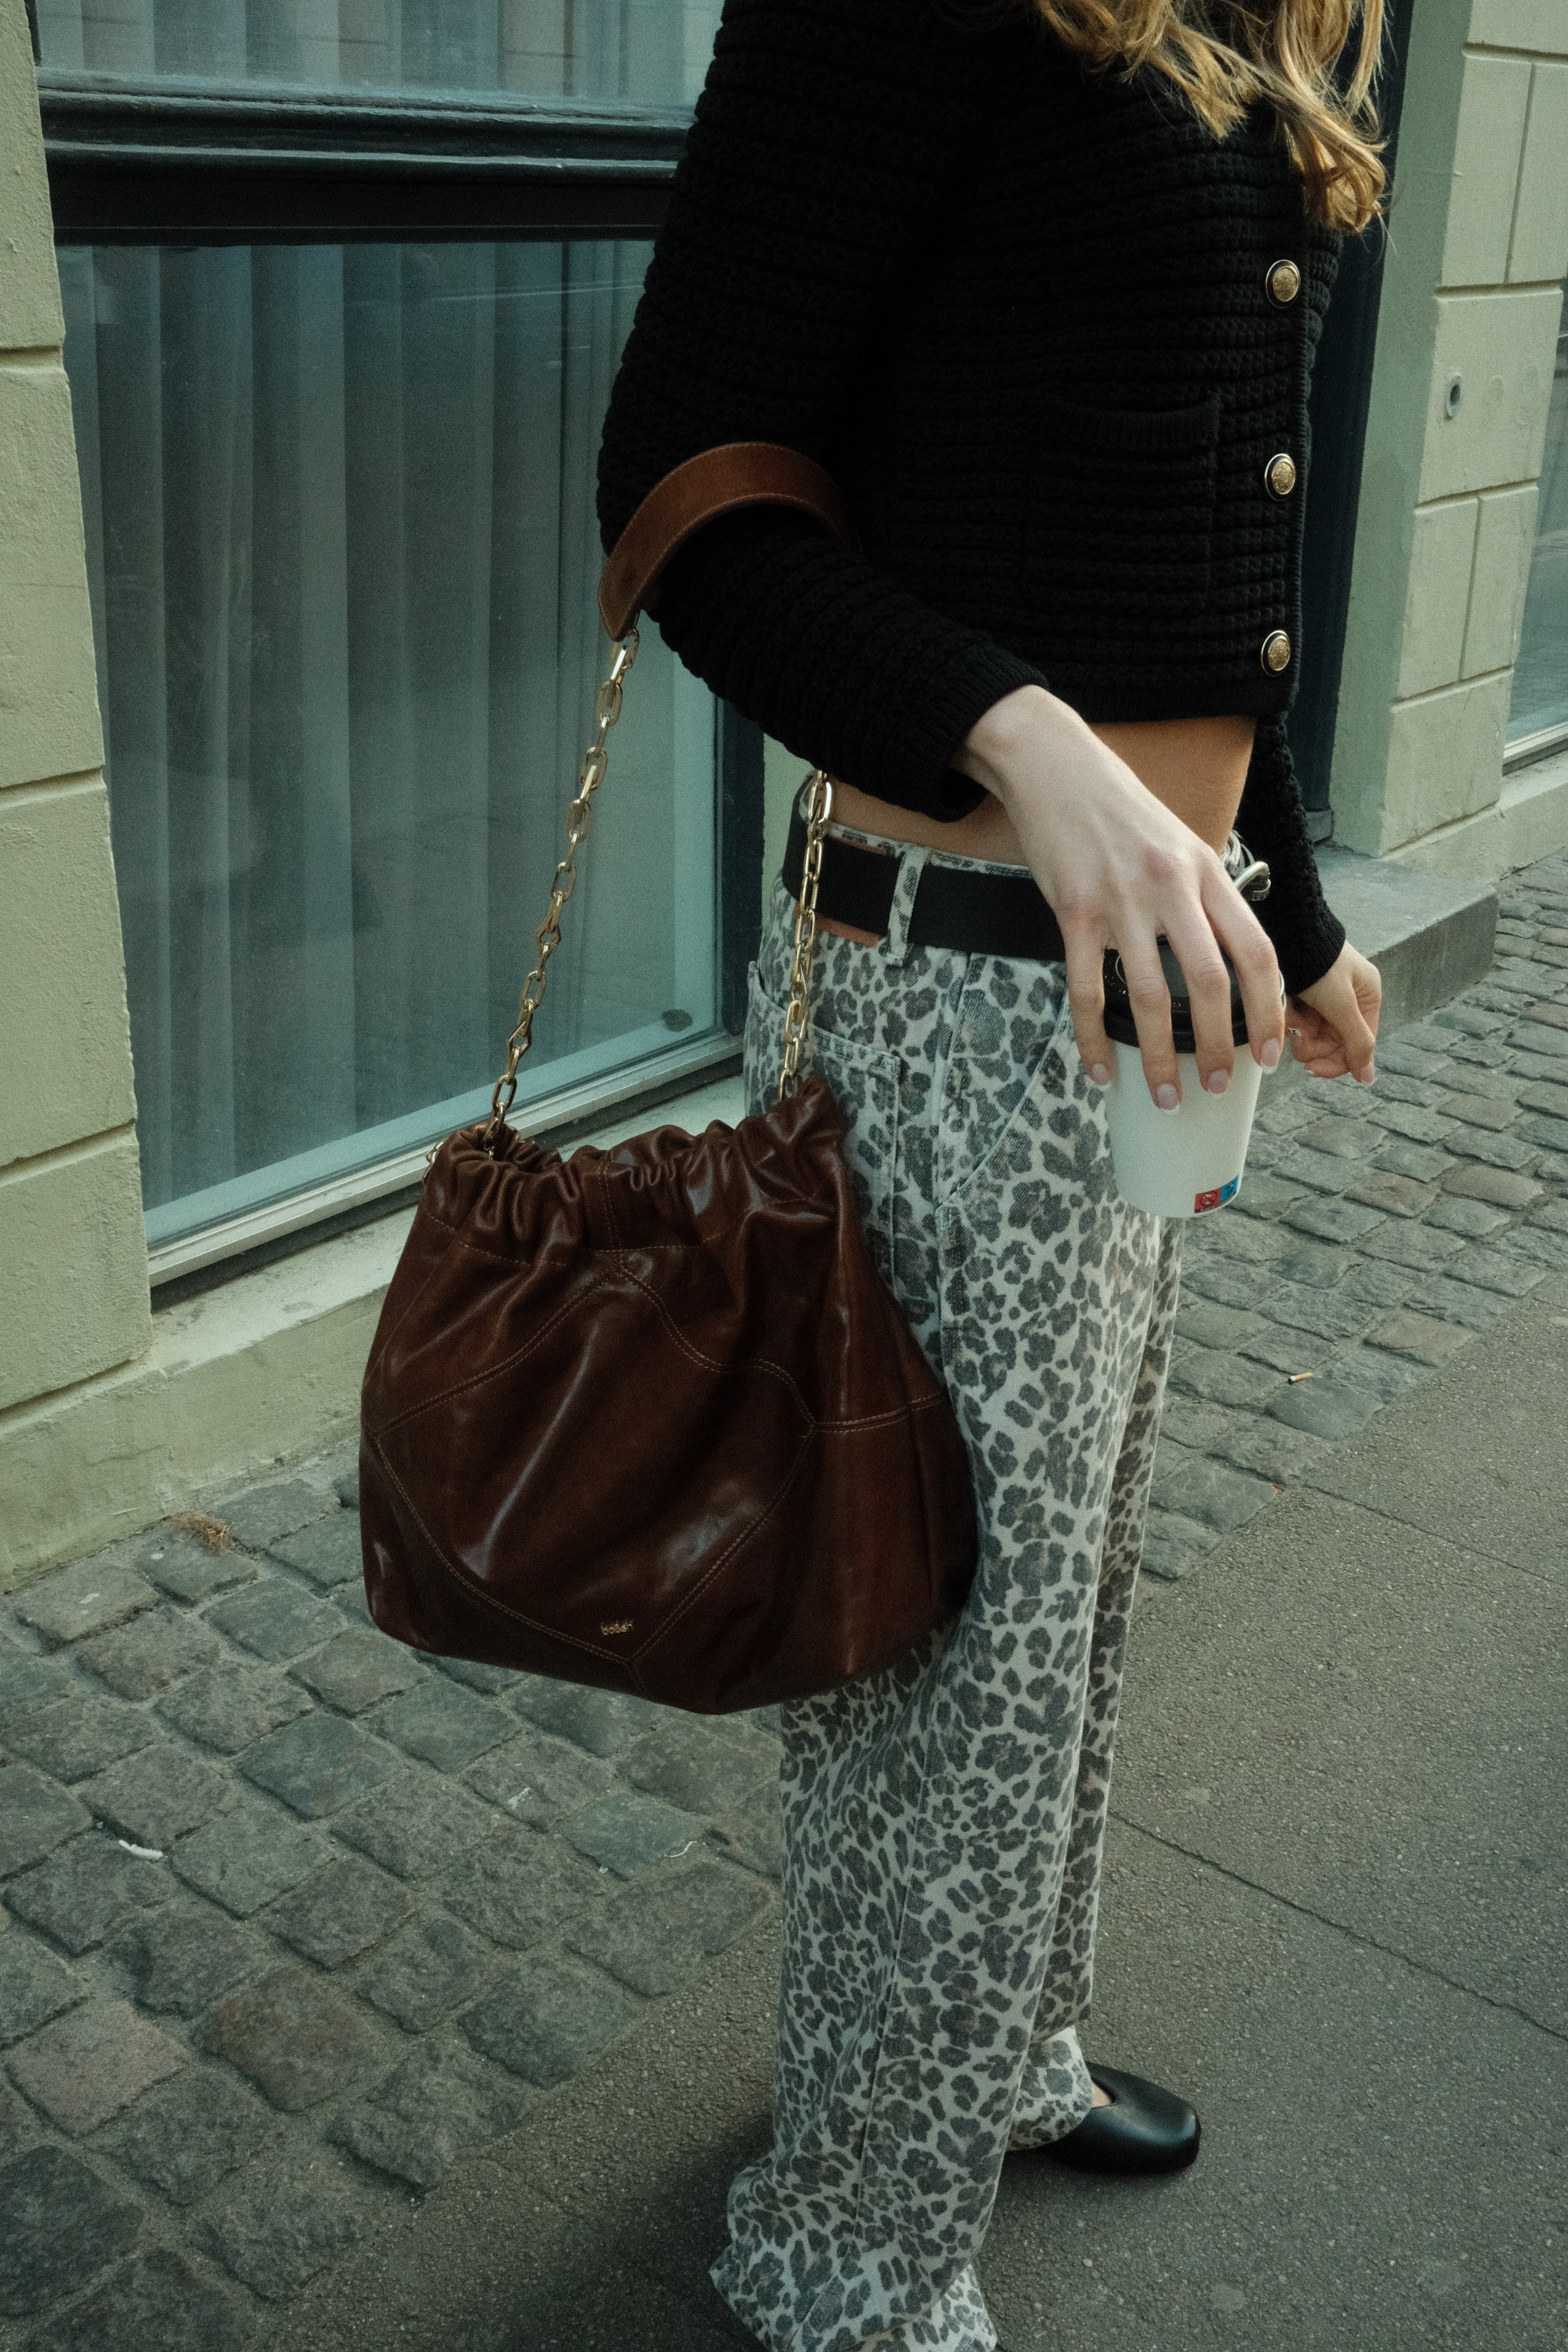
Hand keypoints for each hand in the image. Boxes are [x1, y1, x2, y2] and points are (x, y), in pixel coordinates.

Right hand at [957, 685, 1285, 1105]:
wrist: (1057, 766)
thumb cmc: (1120, 810)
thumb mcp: (1182, 843)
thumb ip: (1206, 897)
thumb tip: (1228, 962)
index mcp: (1208, 872)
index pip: (1257, 952)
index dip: (1270, 1009)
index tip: (1272, 1052)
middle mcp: (1171, 887)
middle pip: (1210, 983)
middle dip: (1220, 1046)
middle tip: (1218, 1085)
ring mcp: (1120, 901)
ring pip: (1149, 997)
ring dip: (1160, 1058)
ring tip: (1167, 1096)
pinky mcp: (1072, 911)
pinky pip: (1086, 991)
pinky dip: (1092, 1039)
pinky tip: (1100, 1071)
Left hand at [1286, 941, 1380, 1081]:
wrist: (1285, 931)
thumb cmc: (1317, 961)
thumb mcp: (1342, 1004)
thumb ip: (1357, 1042)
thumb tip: (1368, 1077)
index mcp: (1367, 998)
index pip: (1358, 1046)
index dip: (1336, 1063)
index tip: (1313, 1068)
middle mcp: (1349, 999)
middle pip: (1333, 1044)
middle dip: (1313, 1044)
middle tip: (1297, 1037)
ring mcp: (1325, 998)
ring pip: (1312, 1035)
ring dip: (1298, 1029)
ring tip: (1289, 1013)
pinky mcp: (1303, 995)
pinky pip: (1296, 1020)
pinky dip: (1288, 1016)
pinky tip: (1283, 1005)